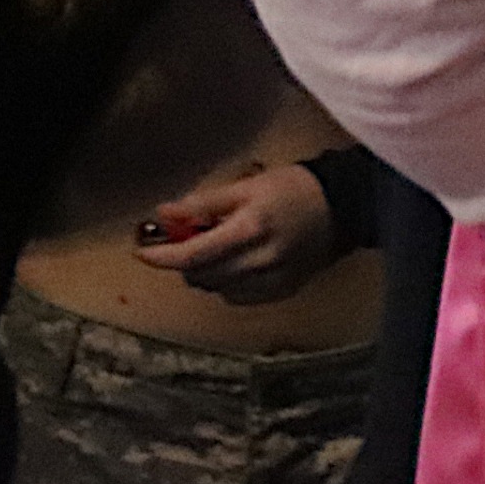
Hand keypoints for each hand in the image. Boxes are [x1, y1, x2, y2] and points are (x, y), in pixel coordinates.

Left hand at [133, 159, 342, 302]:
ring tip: (215, 248)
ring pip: (216, 289)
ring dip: (204, 272)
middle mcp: (261, 261)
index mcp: (250, 229)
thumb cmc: (292, 189)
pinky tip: (236, 262)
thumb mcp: (246, 186)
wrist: (342, 208)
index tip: (141, 252)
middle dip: (183, 261)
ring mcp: (273, 281)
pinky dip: (226, 283)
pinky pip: (238, 298)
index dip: (162, 257)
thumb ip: (203, 203)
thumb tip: (164, 214)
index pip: (194, 254)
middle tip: (184, 240)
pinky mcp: (281, 292)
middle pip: (201, 275)